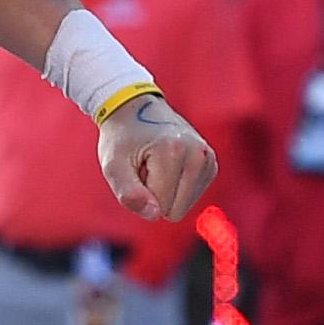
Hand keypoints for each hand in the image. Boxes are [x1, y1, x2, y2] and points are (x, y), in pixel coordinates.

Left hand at [97, 91, 217, 220]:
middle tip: (146, 167)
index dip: (143, 195)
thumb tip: (154, 215)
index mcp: (174, 151)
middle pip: (176, 210)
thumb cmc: (121, 139)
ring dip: (166, 190)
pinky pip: (191, 197)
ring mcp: (208, 158)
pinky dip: (176, 186)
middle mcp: (198, 153)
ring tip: (155, 164)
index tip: (137, 169)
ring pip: (184, 206)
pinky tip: (167, 164)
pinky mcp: (211, 164)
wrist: (135, 109)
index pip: (161, 207)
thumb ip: (129, 193)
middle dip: (155, 195)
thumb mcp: (113, 166)